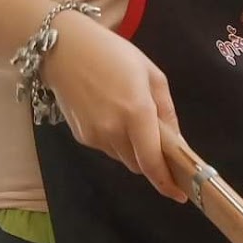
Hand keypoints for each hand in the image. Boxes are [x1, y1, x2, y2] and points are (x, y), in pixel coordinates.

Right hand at [43, 10, 186, 201]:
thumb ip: (166, 110)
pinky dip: (117, 141)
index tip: (180, 194)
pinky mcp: (81, 136)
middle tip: (162, 148)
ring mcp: (94, 136)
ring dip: (134, 150)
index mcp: (136, 112)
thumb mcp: (151, 74)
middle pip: (139, 164)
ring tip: (132, 119)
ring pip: (123, 157)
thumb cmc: (112, 54)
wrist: (62, 48)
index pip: (152, 161)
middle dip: (152, 161)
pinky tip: (112, 115)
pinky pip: (107, 148)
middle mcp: (114, 130)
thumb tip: (175, 140)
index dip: (167, 182)